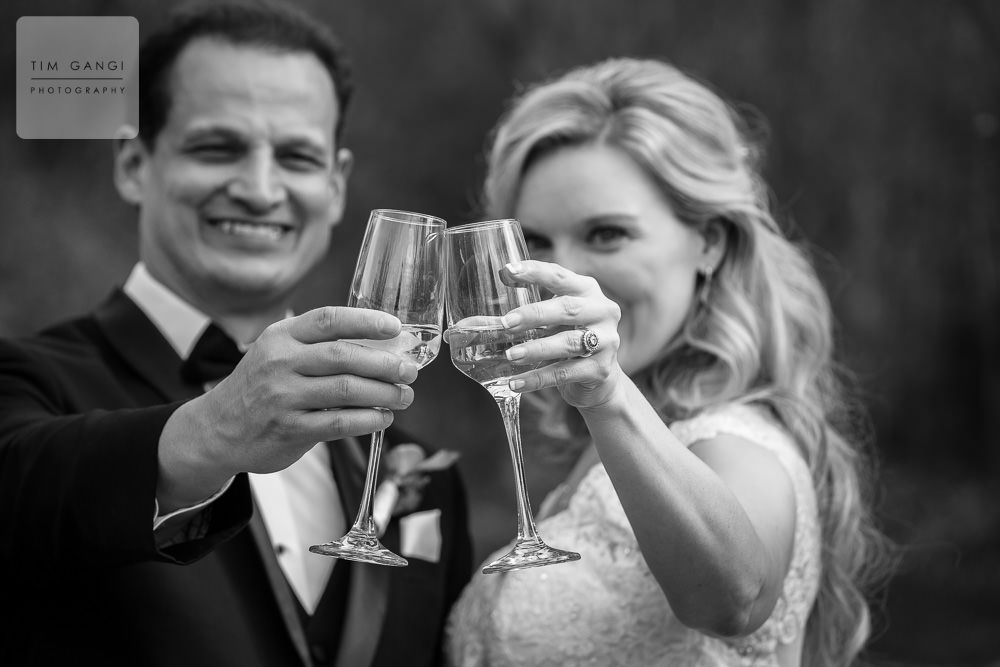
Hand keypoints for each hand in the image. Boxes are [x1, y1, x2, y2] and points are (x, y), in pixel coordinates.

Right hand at [158, 306, 418, 508]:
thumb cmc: (260, 385)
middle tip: (410, 370)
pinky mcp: (290, 428)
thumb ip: (320, 346)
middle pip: (344, 357)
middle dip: (385, 364)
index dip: (366, 322)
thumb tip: (383, 346)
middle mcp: (280, 363)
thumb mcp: (279, 352)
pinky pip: (339, 422)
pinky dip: (368, 420)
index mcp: (282, 336)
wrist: (218, 429)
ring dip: (384, 393)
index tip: (396, 328)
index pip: (329, 320)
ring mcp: (283, 397)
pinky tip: (384, 418)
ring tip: (404, 395)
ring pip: (346, 390)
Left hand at [498, 260, 623, 408]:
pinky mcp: (600, 369)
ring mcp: (606, 341)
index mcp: (586, 290)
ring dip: (536, 348)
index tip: (507, 271)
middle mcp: (601, 311)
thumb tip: (462, 328)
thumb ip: (514, 321)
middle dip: (534, 314)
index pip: (559, 275)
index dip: (535, 272)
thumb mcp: (546, 325)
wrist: (601, 381)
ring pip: (567, 342)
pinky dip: (538, 378)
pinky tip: (516, 383)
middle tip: (506, 323)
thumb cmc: (566, 342)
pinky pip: (565, 373)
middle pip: (567, 308)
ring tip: (510, 355)